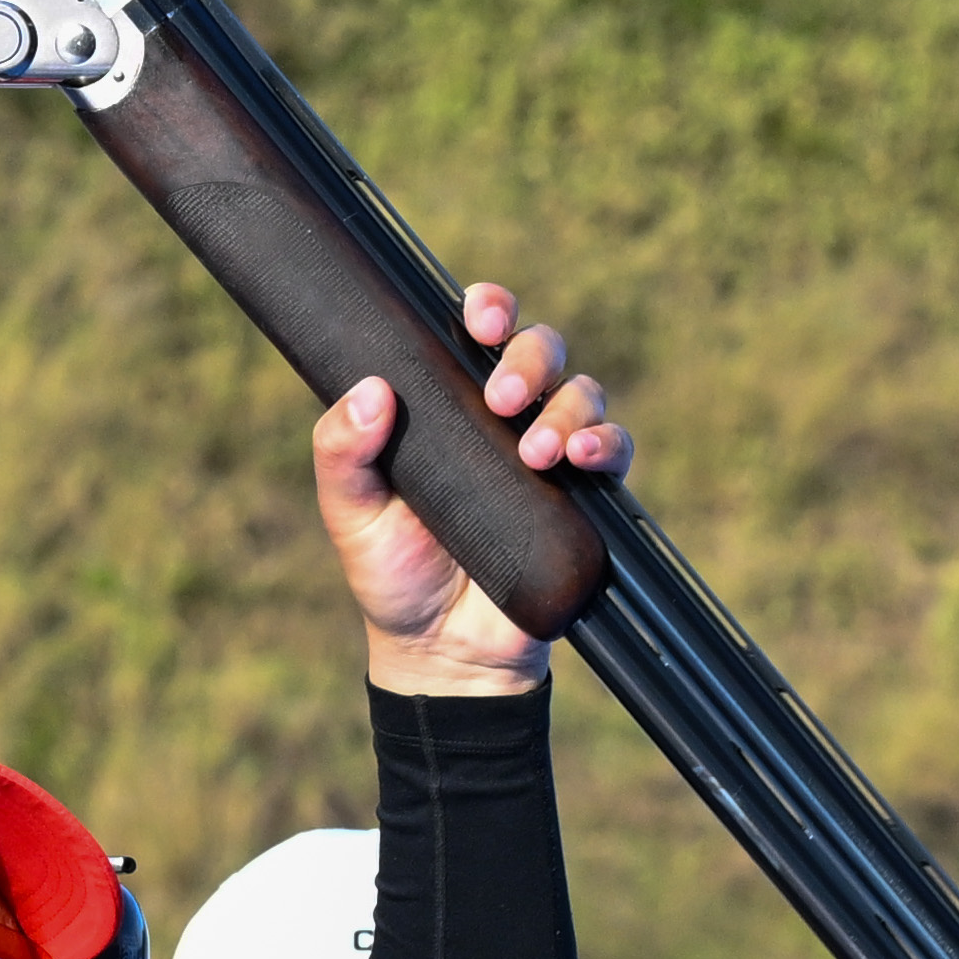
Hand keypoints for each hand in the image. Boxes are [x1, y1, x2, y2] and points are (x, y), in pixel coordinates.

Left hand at [315, 281, 625, 695]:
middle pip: (539, 349)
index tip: (476, 319)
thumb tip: (369, 391)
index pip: (475, 334)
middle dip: (528, 358)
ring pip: (581, 392)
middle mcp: (503, 419)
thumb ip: (342, 455)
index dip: (487, 308)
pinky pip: (615, 449)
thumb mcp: (351, 515)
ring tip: (535, 452)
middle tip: (500, 398)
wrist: (440, 651)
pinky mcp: (584, 497)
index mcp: (448, 405)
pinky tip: (583, 458)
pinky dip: (607, 442)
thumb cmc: (393, 573)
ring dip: (564, 409)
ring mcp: (548, 454)